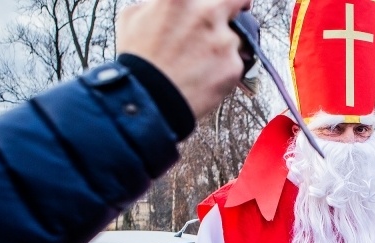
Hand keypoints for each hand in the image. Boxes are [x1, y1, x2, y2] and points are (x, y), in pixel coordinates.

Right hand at [116, 0, 251, 118]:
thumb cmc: (138, 61)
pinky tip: (204, 78)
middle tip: (235, 15)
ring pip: (237, 38)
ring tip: (201, 63)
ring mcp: (224, 40)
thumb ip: (158, 5)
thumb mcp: (134, 17)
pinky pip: (236, 64)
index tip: (223, 2)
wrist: (148, 100)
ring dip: (224, 46)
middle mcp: (207, 12)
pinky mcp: (234, 66)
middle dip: (240, 6)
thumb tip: (164, 5)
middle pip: (239, 0)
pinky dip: (224, 70)